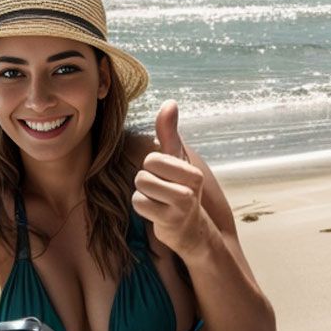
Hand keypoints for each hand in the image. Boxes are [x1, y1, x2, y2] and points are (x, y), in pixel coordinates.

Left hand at [133, 100, 212, 258]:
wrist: (191, 228)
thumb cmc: (180, 188)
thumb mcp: (177, 160)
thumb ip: (169, 132)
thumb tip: (170, 102)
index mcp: (192, 173)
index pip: (152, 159)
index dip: (151, 167)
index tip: (164, 176)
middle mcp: (190, 189)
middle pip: (143, 175)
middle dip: (145, 182)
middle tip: (160, 190)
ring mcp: (180, 208)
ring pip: (140, 191)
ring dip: (143, 195)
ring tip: (158, 201)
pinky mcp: (169, 223)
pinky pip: (139, 205)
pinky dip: (142, 208)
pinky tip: (156, 212)